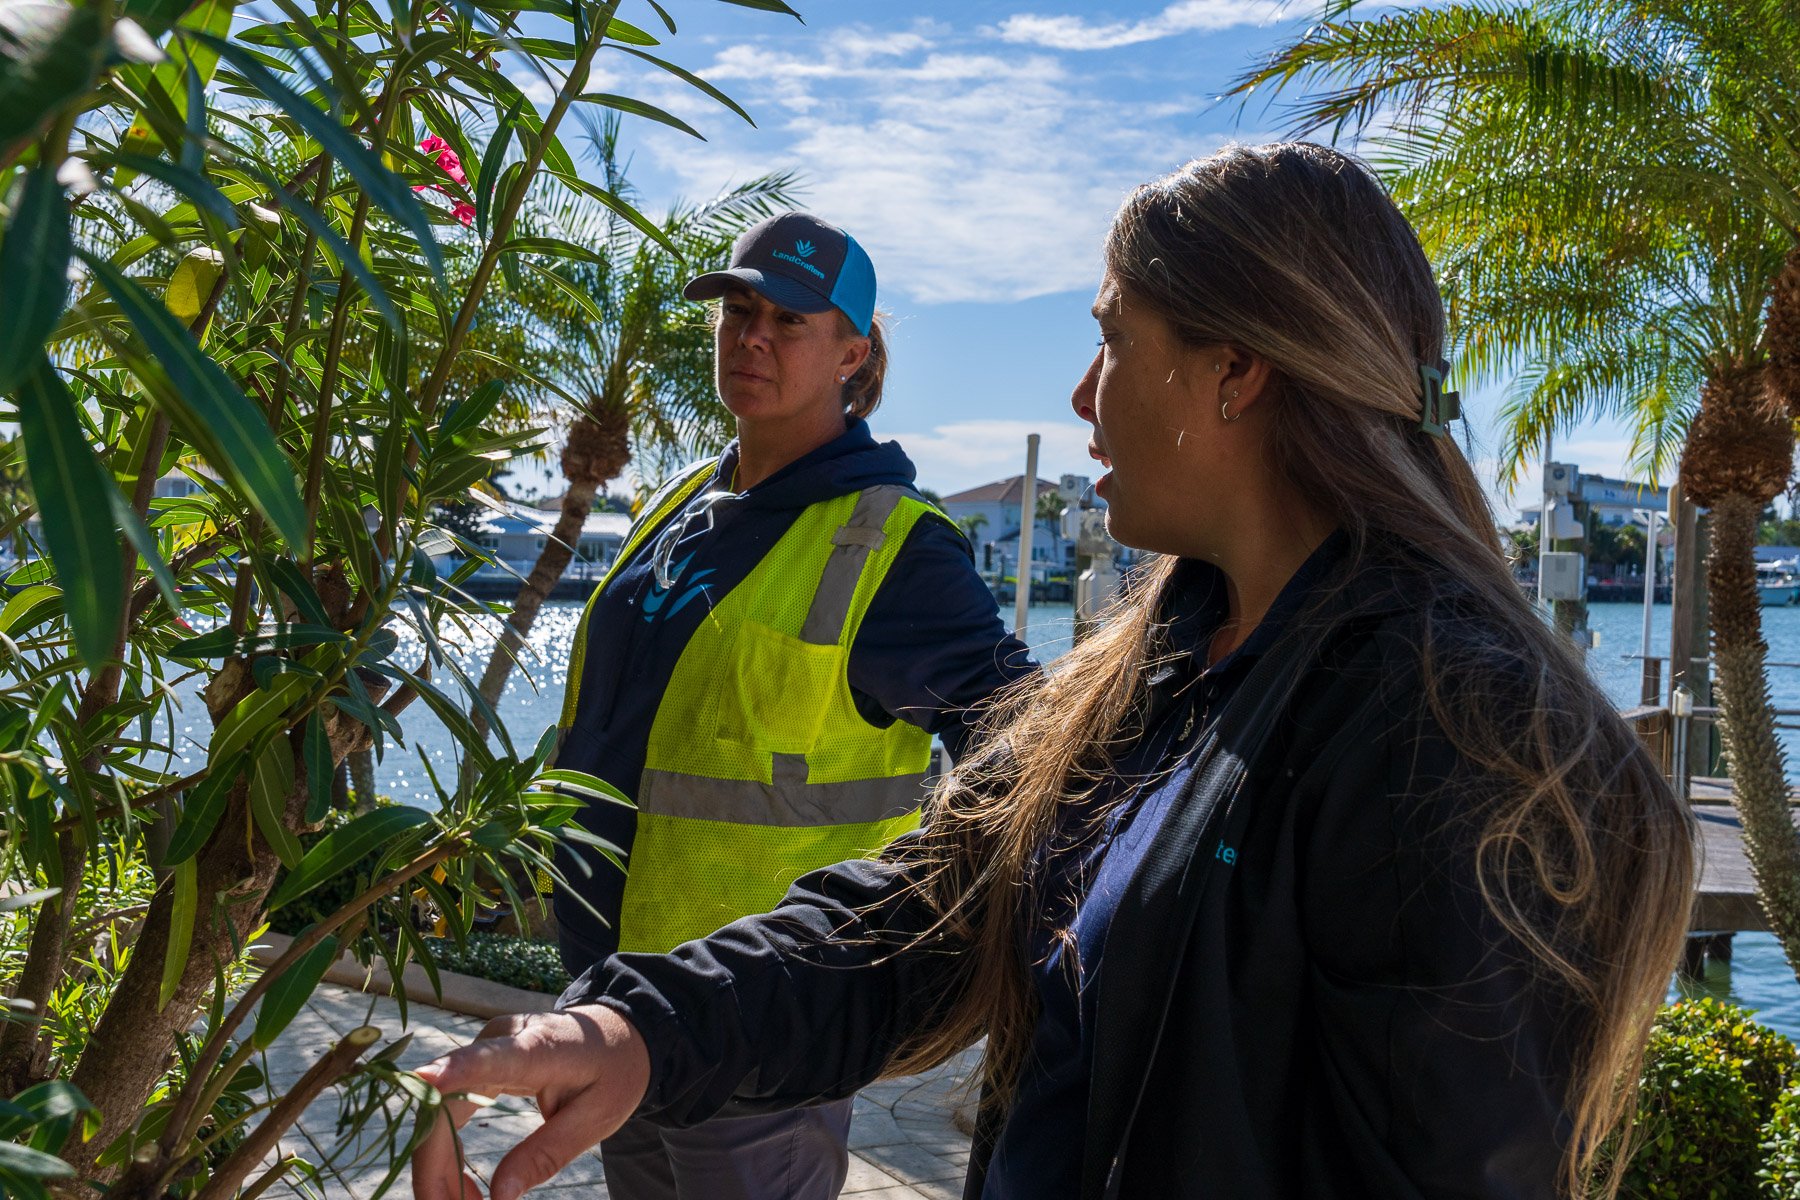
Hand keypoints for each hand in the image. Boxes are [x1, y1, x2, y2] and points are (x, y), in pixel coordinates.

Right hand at [410, 1005, 649, 1199]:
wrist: (614, 1033)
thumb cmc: (612, 1071)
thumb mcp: (596, 1118)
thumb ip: (547, 1154)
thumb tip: (498, 1197)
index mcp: (537, 1049)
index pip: (488, 1059)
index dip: (454, 1071)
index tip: (422, 1080)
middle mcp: (499, 1040)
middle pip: (444, 1104)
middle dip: (437, 1168)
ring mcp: (483, 1048)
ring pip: (436, 1112)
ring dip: (438, 1166)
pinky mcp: (476, 1061)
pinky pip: (445, 1110)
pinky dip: (446, 1152)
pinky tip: (463, 1186)